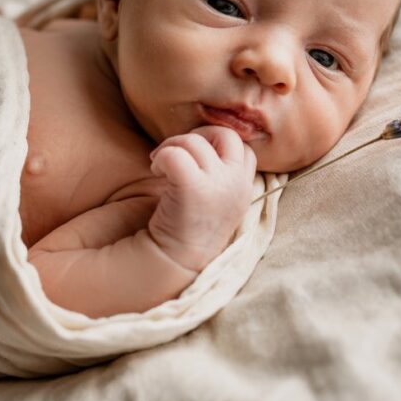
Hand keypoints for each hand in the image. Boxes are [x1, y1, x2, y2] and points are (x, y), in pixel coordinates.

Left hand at [147, 125, 257, 271]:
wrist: (171, 264)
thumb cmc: (186, 230)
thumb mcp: (215, 201)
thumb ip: (220, 176)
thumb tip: (202, 144)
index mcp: (245, 189)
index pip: (244, 148)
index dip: (217, 145)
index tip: (196, 159)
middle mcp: (237, 185)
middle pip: (226, 135)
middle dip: (198, 136)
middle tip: (177, 153)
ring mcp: (219, 187)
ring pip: (195, 142)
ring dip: (171, 147)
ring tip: (159, 166)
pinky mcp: (195, 189)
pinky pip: (175, 154)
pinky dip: (161, 157)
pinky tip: (156, 171)